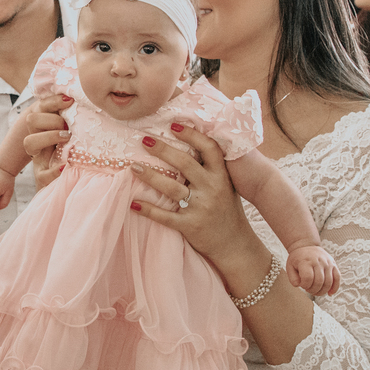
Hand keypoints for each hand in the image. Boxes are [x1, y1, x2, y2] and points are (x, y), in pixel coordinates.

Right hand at [23, 94, 72, 189]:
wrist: (71, 180)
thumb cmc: (79, 150)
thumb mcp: (78, 131)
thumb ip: (77, 117)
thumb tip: (81, 100)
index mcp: (46, 124)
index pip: (42, 106)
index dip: (53, 101)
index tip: (70, 100)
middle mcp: (39, 139)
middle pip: (32, 120)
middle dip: (52, 120)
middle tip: (69, 127)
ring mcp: (39, 158)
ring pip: (29, 142)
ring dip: (49, 137)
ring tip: (67, 139)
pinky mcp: (43, 177)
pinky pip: (42, 175)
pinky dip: (54, 171)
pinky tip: (66, 166)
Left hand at [130, 124, 256, 269]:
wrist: (235, 244)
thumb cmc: (227, 209)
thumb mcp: (227, 185)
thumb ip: (212, 168)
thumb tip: (192, 144)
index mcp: (221, 176)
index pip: (209, 149)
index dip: (192, 135)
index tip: (173, 125)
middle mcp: (212, 189)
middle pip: (185, 163)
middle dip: (163, 150)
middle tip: (144, 140)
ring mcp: (201, 208)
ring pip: (171, 188)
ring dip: (150, 176)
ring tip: (133, 167)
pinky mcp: (190, 226)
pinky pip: (165, 216)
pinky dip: (148, 209)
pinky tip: (133, 204)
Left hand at [286, 245, 339, 296]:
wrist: (306, 246)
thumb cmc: (297, 258)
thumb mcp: (289, 267)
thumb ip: (293, 278)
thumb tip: (299, 285)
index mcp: (306, 261)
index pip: (308, 278)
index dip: (305, 285)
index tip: (302, 285)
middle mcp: (318, 261)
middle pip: (319, 282)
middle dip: (313, 290)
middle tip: (308, 290)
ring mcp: (327, 263)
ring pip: (328, 282)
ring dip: (322, 291)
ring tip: (315, 291)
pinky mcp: (333, 265)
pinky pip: (337, 278)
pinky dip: (335, 287)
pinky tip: (330, 293)